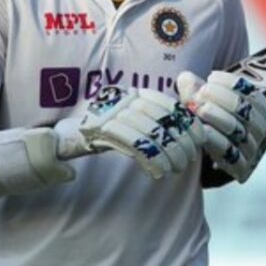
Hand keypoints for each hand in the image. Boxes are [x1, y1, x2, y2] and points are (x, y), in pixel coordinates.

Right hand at [60, 85, 204, 179]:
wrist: (66, 138)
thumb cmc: (107, 133)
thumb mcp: (135, 124)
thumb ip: (157, 123)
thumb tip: (190, 135)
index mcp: (137, 94)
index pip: (171, 106)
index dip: (189, 123)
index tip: (199, 141)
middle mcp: (125, 98)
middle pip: (163, 120)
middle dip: (181, 142)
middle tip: (188, 161)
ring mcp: (112, 112)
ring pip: (150, 133)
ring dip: (167, 154)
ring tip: (175, 169)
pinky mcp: (100, 128)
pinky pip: (134, 144)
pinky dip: (150, 160)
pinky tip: (158, 172)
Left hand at [177, 70, 265, 182]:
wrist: (213, 157)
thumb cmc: (212, 123)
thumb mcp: (205, 103)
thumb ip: (195, 90)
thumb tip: (185, 78)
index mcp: (261, 111)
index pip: (253, 94)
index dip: (233, 83)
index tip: (212, 77)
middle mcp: (263, 130)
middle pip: (246, 111)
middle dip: (223, 98)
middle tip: (202, 92)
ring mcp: (254, 150)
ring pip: (239, 131)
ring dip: (218, 118)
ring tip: (199, 109)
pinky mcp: (242, 168)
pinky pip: (231, 153)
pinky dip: (217, 141)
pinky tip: (203, 132)